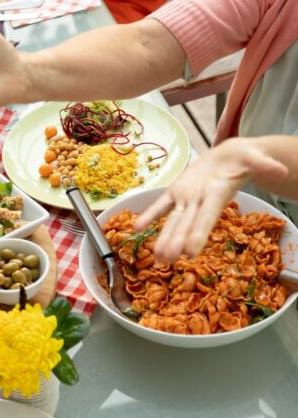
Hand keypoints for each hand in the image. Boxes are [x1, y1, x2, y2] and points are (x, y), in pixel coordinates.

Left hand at [134, 138, 287, 260]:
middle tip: (167, 261)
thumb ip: (265, 164)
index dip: (199, 234)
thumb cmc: (244, 158)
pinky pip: (161, 205)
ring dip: (164, 237)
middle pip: (187, 224)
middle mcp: (200, 201)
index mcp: (217, 195)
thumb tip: (281, 169)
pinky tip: (136, 228)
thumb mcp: (256, 157)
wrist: (229, 157)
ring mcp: (187, 198)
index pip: (208, 218)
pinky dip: (149, 215)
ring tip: (156, 256)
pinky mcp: (176, 192)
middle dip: (177, 242)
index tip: (190, 252)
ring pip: (173, 220)